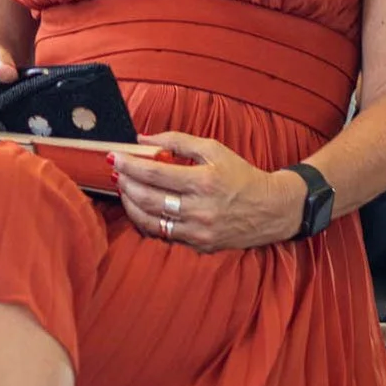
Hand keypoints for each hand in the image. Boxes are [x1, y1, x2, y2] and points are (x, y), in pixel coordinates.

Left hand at [108, 133, 301, 251]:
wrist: (271, 209)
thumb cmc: (241, 175)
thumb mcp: (214, 149)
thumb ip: (177, 140)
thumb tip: (142, 139)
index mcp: (204, 181)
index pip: (155, 173)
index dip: (129, 164)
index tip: (114, 156)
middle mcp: (200, 209)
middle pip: (147, 199)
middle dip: (125, 183)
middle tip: (116, 172)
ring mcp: (199, 231)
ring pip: (150, 221)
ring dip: (130, 204)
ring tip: (124, 189)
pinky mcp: (199, 246)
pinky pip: (163, 234)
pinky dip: (147, 220)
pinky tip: (142, 207)